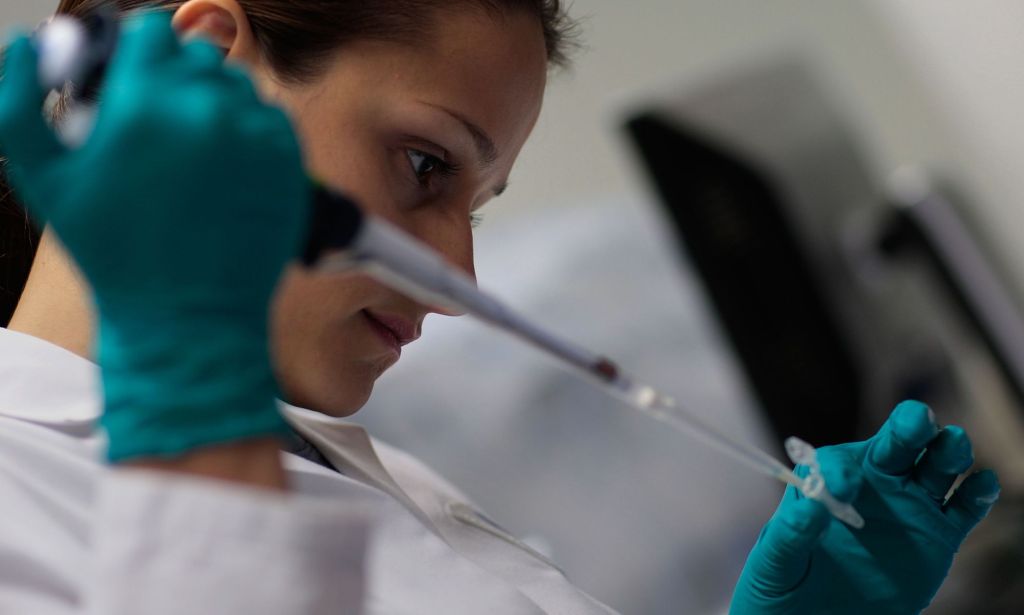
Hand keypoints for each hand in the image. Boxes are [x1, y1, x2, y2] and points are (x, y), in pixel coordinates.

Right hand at [0, 13, 309, 461]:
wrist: (188, 317)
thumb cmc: (114, 254)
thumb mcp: (44, 180)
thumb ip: (16, 103)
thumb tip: (29, 45)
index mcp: (146, 104)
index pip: (153, 32)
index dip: (140, 52)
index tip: (136, 78)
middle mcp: (208, 110)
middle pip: (198, 56)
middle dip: (176, 80)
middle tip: (161, 124)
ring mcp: (257, 136)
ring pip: (238, 86)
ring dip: (217, 103)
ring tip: (195, 150)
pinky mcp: (290, 162)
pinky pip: (272, 118)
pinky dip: (253, 130)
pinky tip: (229, 164)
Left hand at [730, 400, 999, 613]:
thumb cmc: (785, 585)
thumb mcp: (776, 563)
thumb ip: (790, 534)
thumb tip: (809, 506)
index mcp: (828, 481)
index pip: (839, 461)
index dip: (841, 470)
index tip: (840, 492)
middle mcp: (874, 483)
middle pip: (900, 440)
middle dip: (911, 424)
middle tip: (916, 422)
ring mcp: (909, 507)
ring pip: (937, 464)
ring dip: (948, 449)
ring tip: (952, 447)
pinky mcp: (938, 536)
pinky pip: (964, 508)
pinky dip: (977, 493)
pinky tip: (979, 484)